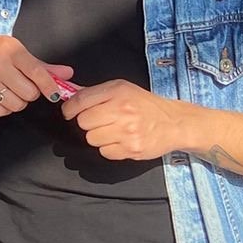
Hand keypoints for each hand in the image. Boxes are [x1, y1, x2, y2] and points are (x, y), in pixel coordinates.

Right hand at [0, 34, 73, 118]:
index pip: (37, 73)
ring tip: (10, 89)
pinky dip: (5, 108)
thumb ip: (41, 65)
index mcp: (9, 50)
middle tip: (23, 84)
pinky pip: (2, 112)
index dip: (50, 87)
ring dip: (18, 100)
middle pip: (29, 93)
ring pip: (17, 104)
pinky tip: (0, 96)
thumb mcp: (14, 49)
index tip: (55, 94)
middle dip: (31, 92)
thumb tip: (67, 74)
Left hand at [61, 80, 186, 161]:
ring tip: (113, 130)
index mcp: (118, 91)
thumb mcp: (122, 89)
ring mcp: (127, 131)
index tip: (69, 112)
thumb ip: (95, 92)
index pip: (81, 100)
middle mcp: (122, 110)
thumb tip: (69, 94)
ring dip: (98, 137)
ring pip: (91, 139)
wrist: (174, 123)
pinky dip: (109, 148)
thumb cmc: (146, 105)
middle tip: (101, 121)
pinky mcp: (131, 149)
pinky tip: (120, 140)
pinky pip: (104, 152)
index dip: (69, 109)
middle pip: (83, 122)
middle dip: (88, 123)